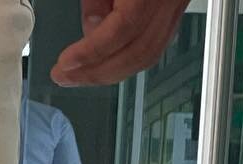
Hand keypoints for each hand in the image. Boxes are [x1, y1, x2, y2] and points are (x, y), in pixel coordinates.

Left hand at [51, 0, 188, 86]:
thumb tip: (91, 28)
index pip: (125, 27)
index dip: (93, 51)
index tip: (65, 63)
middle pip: (139, 50)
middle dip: (97, 71)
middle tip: (65, 77)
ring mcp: (177, 5)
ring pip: (148, 54)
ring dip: (109, 72)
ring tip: (78, 75)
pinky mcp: (175, 10)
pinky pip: (154, 45)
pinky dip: (126, 60)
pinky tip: (101, 63)